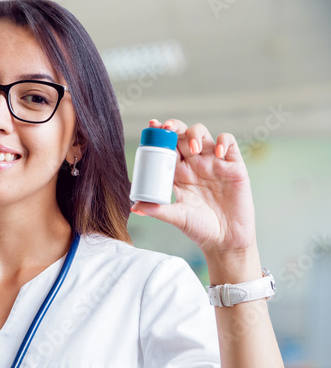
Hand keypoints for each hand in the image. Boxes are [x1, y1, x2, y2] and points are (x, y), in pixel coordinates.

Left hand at [130, 118, 257, 257]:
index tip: (151, 127)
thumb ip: (158, 210)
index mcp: (178, 174)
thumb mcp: (176, 217)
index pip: (167, 148)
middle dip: (175, 127)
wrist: (225, 240)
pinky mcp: (234, 166)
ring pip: (204, 134)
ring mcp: (214, 163)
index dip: (160, 135)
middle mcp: (195, 165)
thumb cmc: (200, 228)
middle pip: (183, 135)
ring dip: (196, 134)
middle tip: (167, 129)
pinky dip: (223, 142)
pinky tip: (217, 154)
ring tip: (193, 148)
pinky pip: (229, 143)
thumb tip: (134, 206)